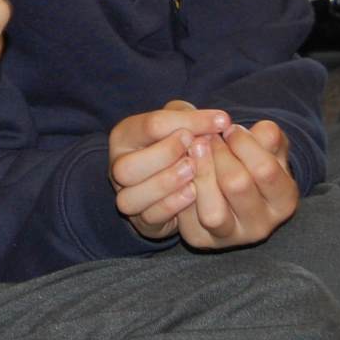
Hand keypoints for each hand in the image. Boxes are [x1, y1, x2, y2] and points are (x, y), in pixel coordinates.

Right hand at [108, 100, 228, 239]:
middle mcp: (118, 167)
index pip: (151, 125)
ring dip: (165, 184)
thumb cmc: (178, 141)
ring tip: (193, 172)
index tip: (220, 121)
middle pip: (126, 167)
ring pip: (130, 198)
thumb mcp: (183, 121)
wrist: (176, 173)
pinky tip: (192, 193)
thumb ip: (194, 119)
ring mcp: (126, 196)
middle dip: (164, 156)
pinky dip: (171, 205)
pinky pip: (149, 218)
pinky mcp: (141, 221)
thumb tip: (221, 121)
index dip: (188, 122)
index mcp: (125, 135)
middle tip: (194, 149)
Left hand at [176, 120, 298, 249]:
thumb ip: (268, 136)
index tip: (229, 128)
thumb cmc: (249, 160)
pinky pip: (187, 217)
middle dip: (218, 154)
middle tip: (206, 138)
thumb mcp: (265, 144)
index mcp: (284, 201)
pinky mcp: (201, 240)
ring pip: (213, 212)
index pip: (265, 170)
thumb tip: (260, 131)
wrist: (225, 188)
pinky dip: (180, 190)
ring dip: (200, 174)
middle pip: (237, 186)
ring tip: (193, 150)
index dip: (243, 143)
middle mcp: (261, 226)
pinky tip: (181, 170)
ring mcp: (231, 237)